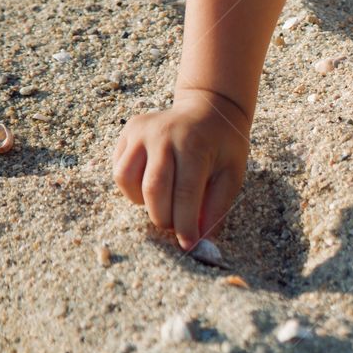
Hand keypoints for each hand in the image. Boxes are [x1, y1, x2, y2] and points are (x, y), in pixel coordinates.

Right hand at [112, 88, 250, 249]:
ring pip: (126, 180)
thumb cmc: (224, 144)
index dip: (185, 224)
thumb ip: (217, 206)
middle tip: (175, 225)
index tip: (188, 244)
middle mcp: (163, 135)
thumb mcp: (232, 173)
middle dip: (163, 217)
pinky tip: (152, 185)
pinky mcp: (128, 131)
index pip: (185, 194)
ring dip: (143, 202)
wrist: (209, 107)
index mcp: (193, 144)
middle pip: (153, 190)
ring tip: (163, 201)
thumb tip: (202, 240)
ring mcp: (141, 131)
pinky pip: (119, 170)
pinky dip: (132, 187)